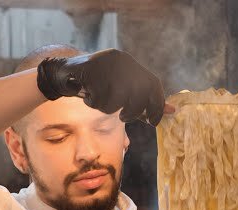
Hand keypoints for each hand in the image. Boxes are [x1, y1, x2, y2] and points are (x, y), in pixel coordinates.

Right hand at [37, 49, 167, 125]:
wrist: (66, 72)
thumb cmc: (97, 86)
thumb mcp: (123, 93)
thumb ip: (144, 101)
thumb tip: (171, 111)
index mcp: (130, 64)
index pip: (153, 84)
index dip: (156, 105)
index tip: (154, 121)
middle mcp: (122, 61)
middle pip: (139, 92)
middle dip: (134, 111)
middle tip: (123, 117)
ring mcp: (107, 64)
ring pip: (119, 98)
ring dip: (110, 108)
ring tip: (100, 101)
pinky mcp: (91, 69)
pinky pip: (101, 98)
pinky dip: (95, 104)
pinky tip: (89, 95)